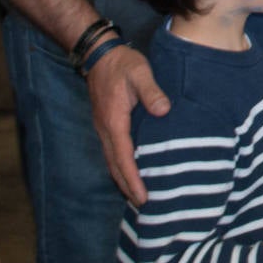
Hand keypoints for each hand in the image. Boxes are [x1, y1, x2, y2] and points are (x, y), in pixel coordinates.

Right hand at [88, 45, 169, 205]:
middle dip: (128, 187)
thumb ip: (151, 91)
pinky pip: (112, 152)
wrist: (100, 55)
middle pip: (115, 166)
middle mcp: (105, 130)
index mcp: (114, 121)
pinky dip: (120, 167)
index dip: (133, 179)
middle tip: (144, 206)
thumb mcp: (140, 72)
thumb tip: (163, 110)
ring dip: (123, 180)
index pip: (124, 157)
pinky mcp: (106, 125)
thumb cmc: (122, 64)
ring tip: (137, 197)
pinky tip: (130, 172)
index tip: (143, 197)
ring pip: (112, 161)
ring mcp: (103, 128)